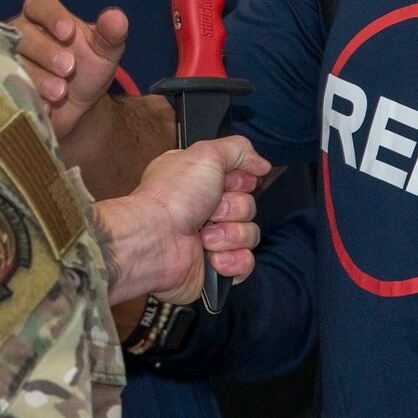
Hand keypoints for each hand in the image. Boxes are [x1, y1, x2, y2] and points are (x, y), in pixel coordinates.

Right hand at [14, 0, 127, 138]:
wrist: (79, 108)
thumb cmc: (88, 70)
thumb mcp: (104, 53)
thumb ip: (111, 35)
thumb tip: (117, 17)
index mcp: (44, 16)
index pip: (39, 2)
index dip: (51, 15)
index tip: (68, 33)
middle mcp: (21, 33)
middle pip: (22, 32)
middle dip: (45, 50)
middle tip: (68, 68)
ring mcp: (8, 59)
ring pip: (13, 60)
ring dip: (38, 76)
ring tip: (60, 92)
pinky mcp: (4, 86)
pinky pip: (6, 88)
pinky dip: (28, 97)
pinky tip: (46, 107)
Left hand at [99, 136, 269, 303]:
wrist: (155, 241)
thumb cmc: (172, 197)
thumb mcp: (206, 155)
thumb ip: (238, 150)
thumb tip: (261, 164)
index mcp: (200, 182)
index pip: (241, 179)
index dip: (241, 182)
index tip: (229, 183)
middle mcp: (204, 209)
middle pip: (248, 206)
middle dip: (234, 209)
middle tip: (210, 212)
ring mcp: (210, 240)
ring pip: (250, 235)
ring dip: (231, 235)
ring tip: (204, 237)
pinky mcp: (215, 267)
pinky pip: (246, 263)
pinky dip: (233, 260)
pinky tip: (213, 258)